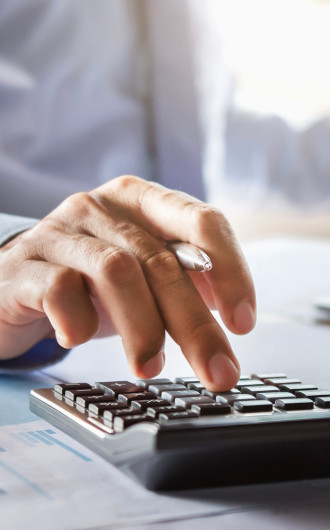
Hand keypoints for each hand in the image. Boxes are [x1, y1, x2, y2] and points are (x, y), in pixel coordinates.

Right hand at [0, 176, 255, 389]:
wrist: (13, 284)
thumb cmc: (88, 282)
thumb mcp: (141, 276)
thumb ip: (185, 282)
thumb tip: (233, 315)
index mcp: (141, 201)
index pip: (202, 221)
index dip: (231, 271)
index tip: (242, 323)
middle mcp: (102, 207)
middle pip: (161, 260)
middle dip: (195, 324)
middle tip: (217, 371)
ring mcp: (61, 232)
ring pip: (116, 272)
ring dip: (143, 328)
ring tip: (150, 366)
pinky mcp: (26, 264)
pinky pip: (61, 289)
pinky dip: (80, 321)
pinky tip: (78, 338)